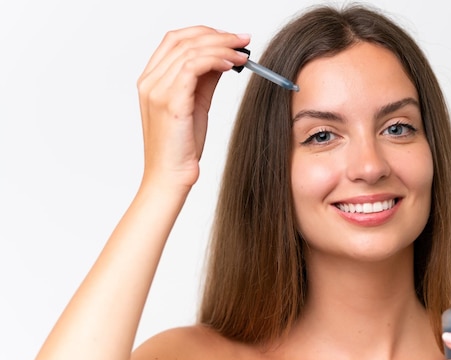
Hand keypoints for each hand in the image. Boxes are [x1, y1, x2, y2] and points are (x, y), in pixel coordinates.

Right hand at [136, 26, 249, 191]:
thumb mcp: (196, 105)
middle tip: (243, 40)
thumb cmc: (182, 147)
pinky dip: (216, 60)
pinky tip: (232, 65)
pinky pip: (194, 67)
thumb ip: (205, 79)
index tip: (230, 37)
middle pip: (182, 39)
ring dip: (221, 47)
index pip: (174, 40)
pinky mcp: (171, 102)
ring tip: (242, 54)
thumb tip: (223, 58)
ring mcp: (157, 90)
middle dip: (217, 35)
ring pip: (190, 50)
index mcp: (150, 80)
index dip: (203, 32)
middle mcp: (149, 82)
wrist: (170, 176)